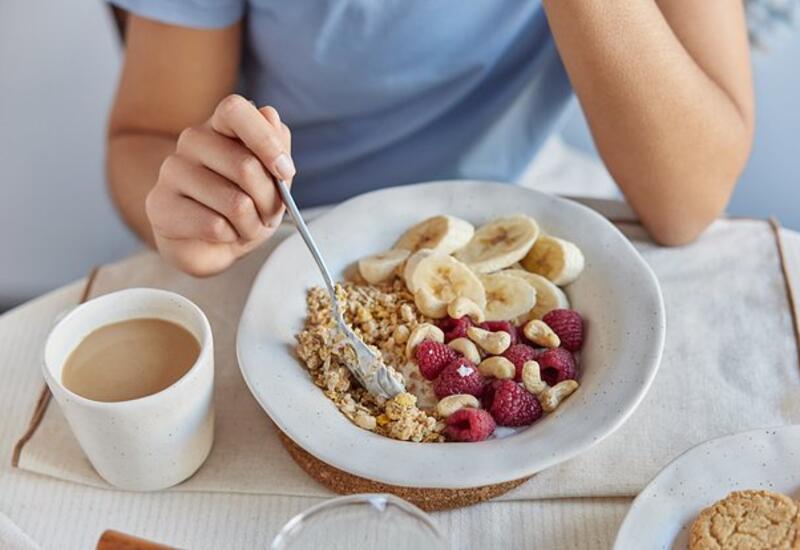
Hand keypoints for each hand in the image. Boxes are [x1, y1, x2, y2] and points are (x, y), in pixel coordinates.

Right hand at [145, 94, 294, 275]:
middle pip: (245, 166)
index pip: (236, 110)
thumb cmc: (244, 207)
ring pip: (234, 202)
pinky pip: (214, 226)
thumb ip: (277, 149)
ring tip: (246, 227)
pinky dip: (231, 237)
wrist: (209, 245)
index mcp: (221, 126)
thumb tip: (269, 115)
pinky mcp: (159, 205)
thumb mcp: (273, 180)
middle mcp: (192, 141)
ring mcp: (171, 171)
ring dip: (252, 224)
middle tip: (268, 215)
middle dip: (269, 201)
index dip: (265, 140)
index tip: (285, 170)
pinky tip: (223, 234)